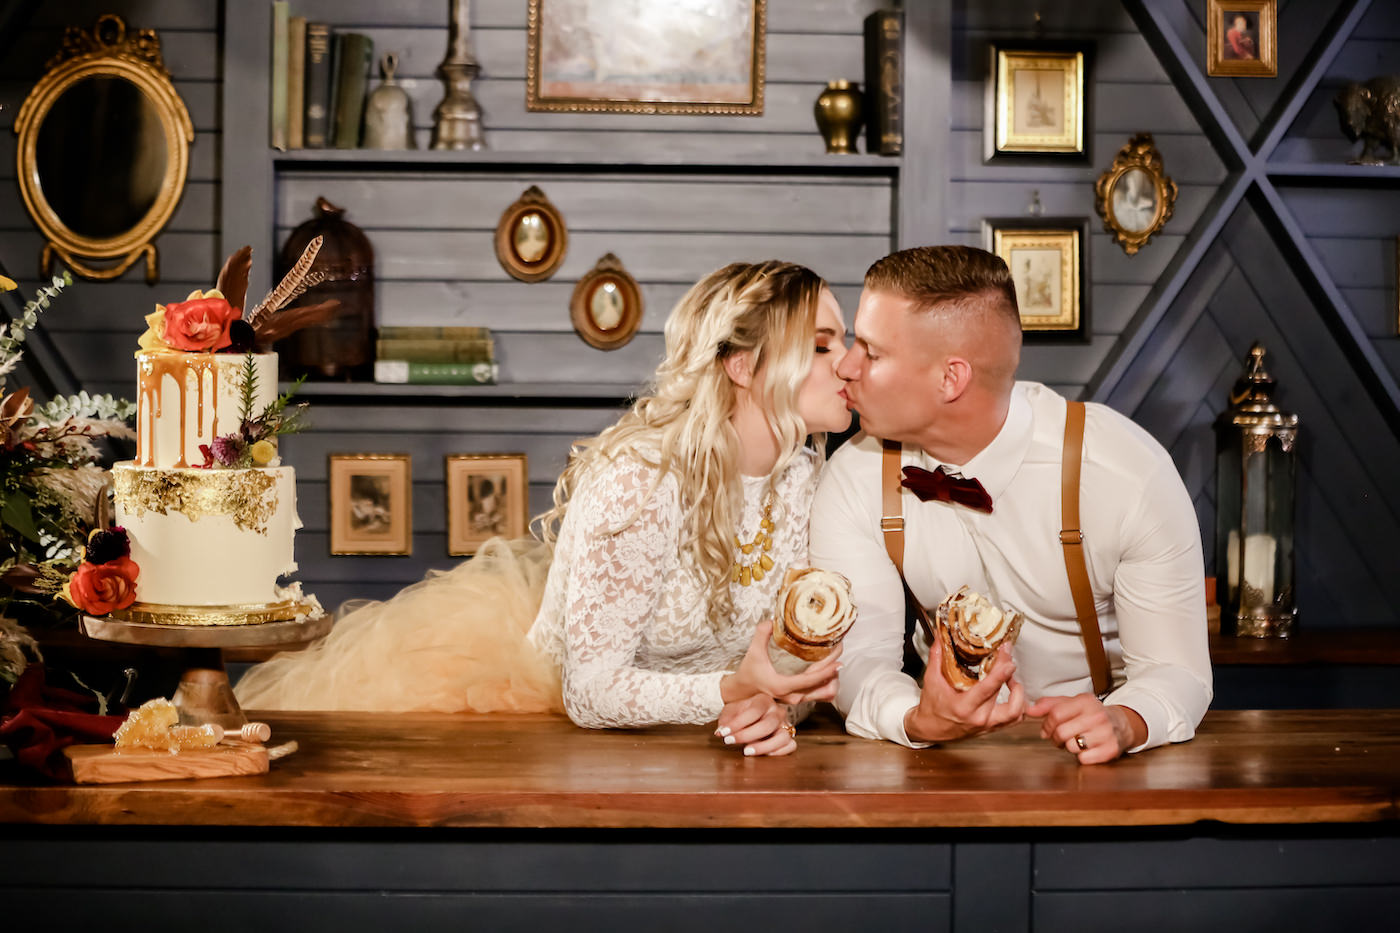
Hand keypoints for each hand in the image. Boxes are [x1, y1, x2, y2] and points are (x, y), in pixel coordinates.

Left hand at [715, 694, 796, 756]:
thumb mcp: (730, 712)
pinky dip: (779, 752)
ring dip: (764, 747)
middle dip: (746, 735)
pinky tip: (764, 754)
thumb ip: (725, 721)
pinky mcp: (789, 736)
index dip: (737, 723)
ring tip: (746, 751)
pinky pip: (791, 746)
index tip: (723, 733)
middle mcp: (777, 711)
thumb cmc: (740, 713)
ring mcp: (785, 724)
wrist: (750, 715)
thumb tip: (720, 732)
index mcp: (764, 700)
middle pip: (767, 725)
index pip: (754, 711)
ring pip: (783, 737)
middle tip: (730, 741)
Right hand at [720, 619, 840, 705]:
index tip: (838, 660)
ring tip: (835, 660)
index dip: (825, 670)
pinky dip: (827, 684)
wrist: (743, 691)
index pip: (809, 680)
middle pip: (822, 687)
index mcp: (782, 686)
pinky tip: (829, 672)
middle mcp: (792, 696)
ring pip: (824, 694)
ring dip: (832, 678)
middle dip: (833, 670)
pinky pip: (820, 695)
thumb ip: (761, 635)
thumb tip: (773, 621)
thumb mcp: (753, 652)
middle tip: (839, 651)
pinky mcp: (799, 699)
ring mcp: (797, 700)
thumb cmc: (749, 672)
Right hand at [903, 641, 1024, 743]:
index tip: (1006, 655)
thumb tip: (940, 637)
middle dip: (1009, 672)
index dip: (1001, 672)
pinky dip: (1018, 704)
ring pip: (1016, 711)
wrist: (930, 730)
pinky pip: (1014, 718)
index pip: (988, 688)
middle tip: (1007, 657)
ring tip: (1012, 678)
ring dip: (1019, 693)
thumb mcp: (931, 681)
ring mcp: (988, 725)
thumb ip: (937, 657)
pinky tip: (1012, 692)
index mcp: (964, 707)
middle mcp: (979, 718)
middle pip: (1005, 695)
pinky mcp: (992, 727)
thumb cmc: (931, 708)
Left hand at [1027, 694, 1146, 764]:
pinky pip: (1084, 759)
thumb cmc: (1090, 714)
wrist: (1121, 724)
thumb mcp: (1071, 703)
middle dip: (1056, 738)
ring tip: (1075, 741)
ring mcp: (1105, 733)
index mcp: (1085, 701)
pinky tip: (1087, 749)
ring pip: (1071, 747)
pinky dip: (1082, 757)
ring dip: (1069, 747)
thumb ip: (1049, 705)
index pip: (1055, 714)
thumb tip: (1029, 710)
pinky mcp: (1111, 749)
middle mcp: (1097, 716)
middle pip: (1061, 732)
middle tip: (1060, 738)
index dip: (1046, 725)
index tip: (1046, 730)